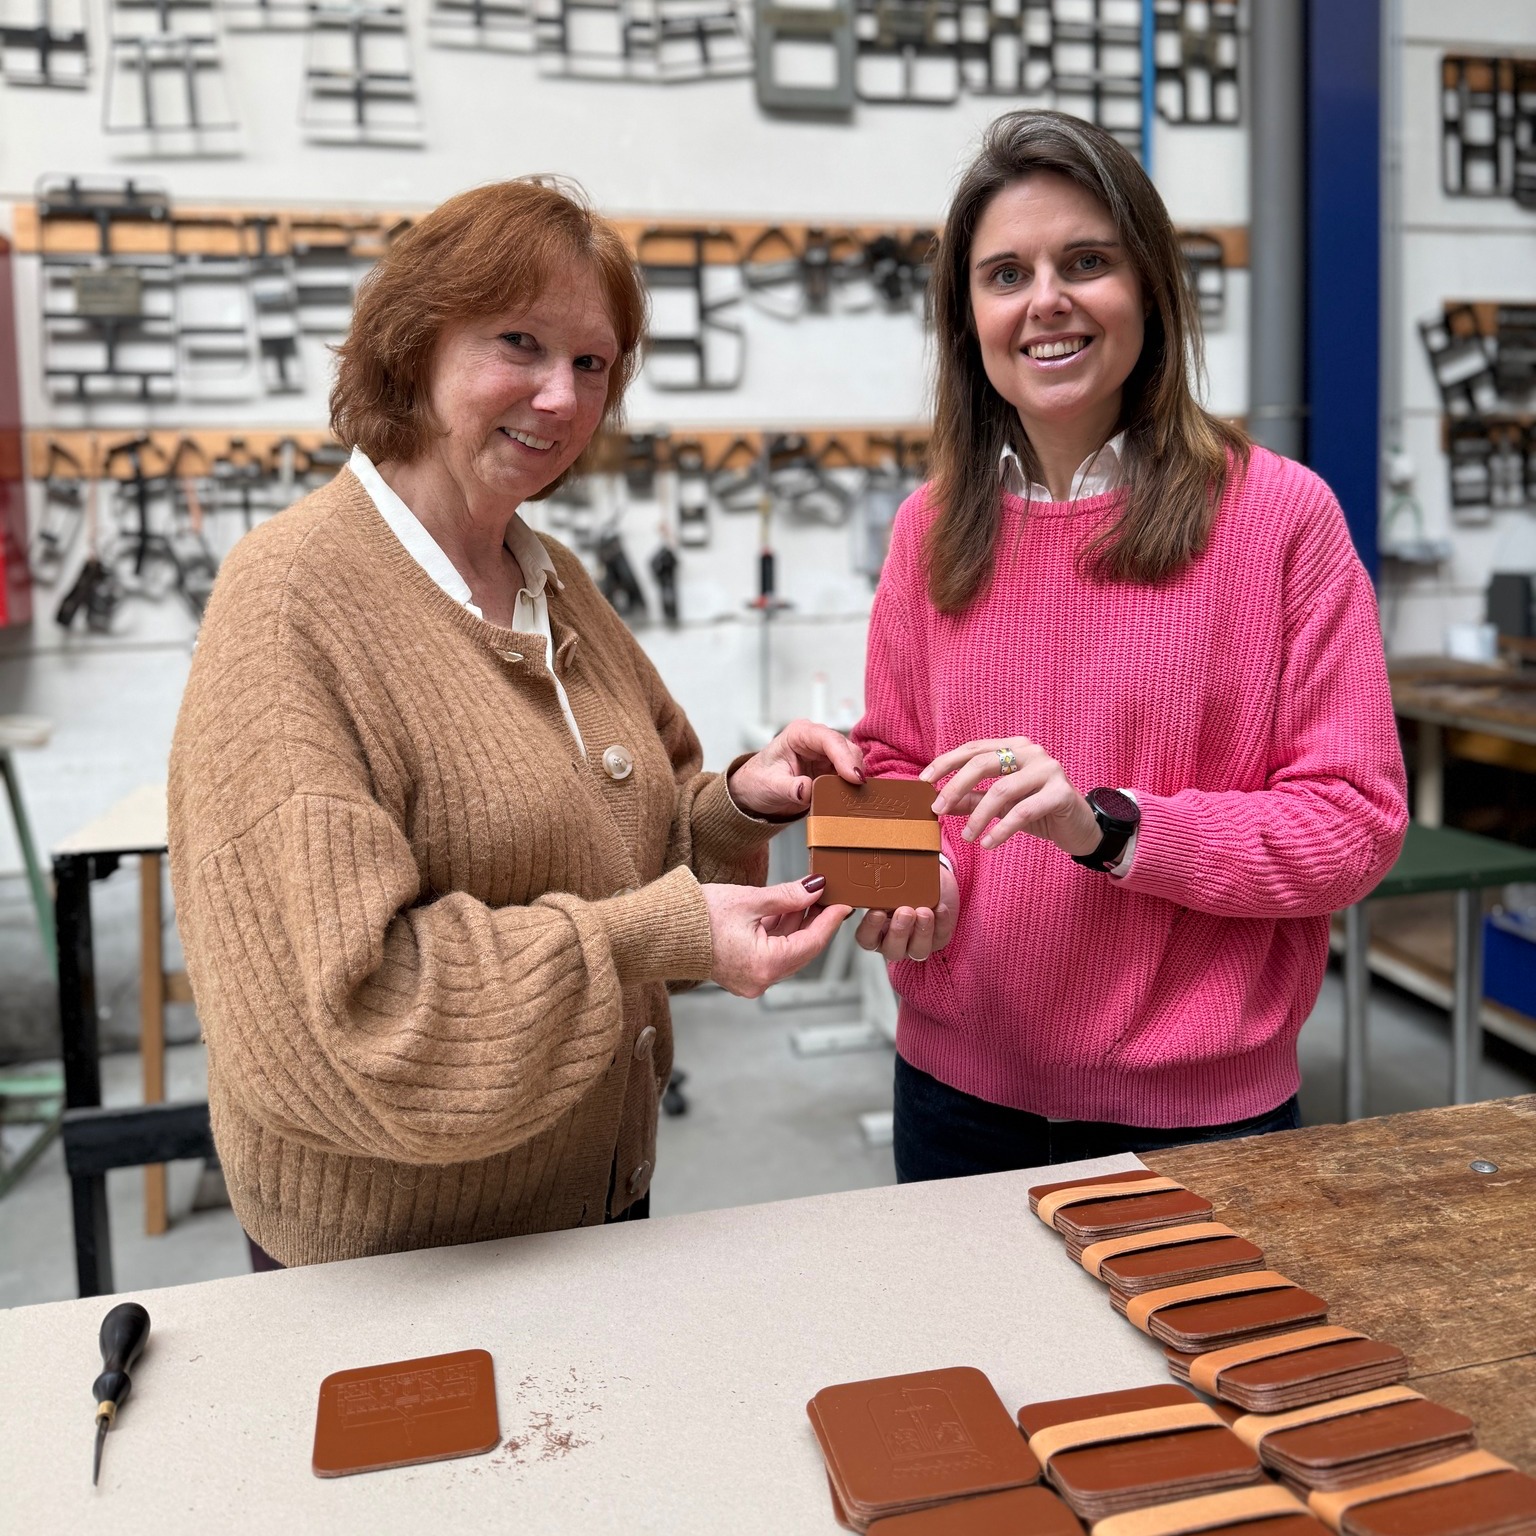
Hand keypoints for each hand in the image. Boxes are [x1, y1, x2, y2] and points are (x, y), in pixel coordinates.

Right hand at [702, 876, 854, 997]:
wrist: (659, 929)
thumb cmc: (696, 916)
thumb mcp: (749, 900)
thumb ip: (788, 896)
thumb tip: (816, 888)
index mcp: (764, 966)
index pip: (812, 943)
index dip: (830, 921)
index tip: (845, 903)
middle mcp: (760, 980)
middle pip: (802, 949)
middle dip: (816, 921)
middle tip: (830, 895)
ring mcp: (750, 979)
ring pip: (787, 950)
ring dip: (798, 924)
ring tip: (809, 896)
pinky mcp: (742, 972)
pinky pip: (771, 952)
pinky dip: (780, 931)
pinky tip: (787, 908)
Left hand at [726, 719, 864, 818]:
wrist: (756, 791)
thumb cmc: (759, 781)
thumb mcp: (770, 786)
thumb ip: (789, 788)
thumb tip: (807, 789)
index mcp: (798, 734)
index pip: (828, 739)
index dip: (844, 756)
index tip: (853, 777)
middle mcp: (815, 739)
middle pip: (846, 747)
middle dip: (854, 767)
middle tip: (858, 790)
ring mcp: (826, 753)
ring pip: (852, 760)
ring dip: (855, 777)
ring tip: (855, 795)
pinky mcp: (832, 768)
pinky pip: (849, 773)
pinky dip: (853, 784)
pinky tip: (852, 795)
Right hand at [854, 860, 958, 962]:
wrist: (927, 879)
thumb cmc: (903, 885)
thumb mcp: (889, 885)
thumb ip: (880, 887)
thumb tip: (876, 876)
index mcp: (876, 931)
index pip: (866, 938)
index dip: (871, 928)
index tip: (877, 911)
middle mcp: (894, 941)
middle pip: (892, 949)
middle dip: (899, 932)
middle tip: (904, 912)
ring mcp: (916, 944)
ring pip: (918, 950)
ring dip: (922, 931)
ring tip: (924, 912)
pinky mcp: (938, 940)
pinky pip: (940, 937)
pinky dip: (941, 923)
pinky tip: (939, 908)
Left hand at [922, 738, 1099, 855]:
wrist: (1079, 828)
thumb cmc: (1037, 812)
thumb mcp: (999, 805)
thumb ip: (972, 799)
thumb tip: (938, 802)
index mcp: (1013, 747)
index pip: (972, 749)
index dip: (946, 763)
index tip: (924, 782)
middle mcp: (1031, 752)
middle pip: (983, 763)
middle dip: (955, 787)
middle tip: (938, 809)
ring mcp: (1048, 769)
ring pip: (1002, 789)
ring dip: (978, 816)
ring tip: (967, 836)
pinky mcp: (1061, 792)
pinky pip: (1023, 811)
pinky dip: (1001, 829)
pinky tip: (988, 843)